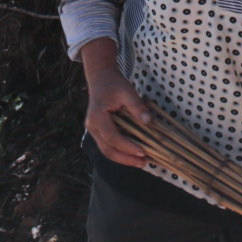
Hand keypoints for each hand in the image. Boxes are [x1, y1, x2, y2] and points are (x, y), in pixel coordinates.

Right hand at [82, 49, 151, 166]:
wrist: (101, 79)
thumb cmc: (114, 84)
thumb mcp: (127, 91)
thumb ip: (137, 107)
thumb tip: (149, 121)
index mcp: (97, 117)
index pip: (112, 137)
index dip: (127, 147)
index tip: (143, 152)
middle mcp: (92, 126)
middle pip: (107, 149)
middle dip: (126, 158)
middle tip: (144, 162)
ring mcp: (93, 131)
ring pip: (107, 151)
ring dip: (124, 159)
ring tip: (141, 162)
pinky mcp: (98, 132)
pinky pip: (108, 146)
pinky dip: (121, 153)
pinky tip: (135, 155)